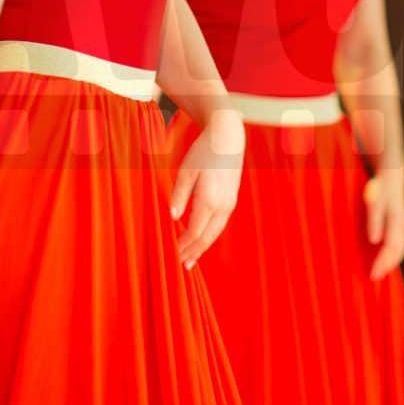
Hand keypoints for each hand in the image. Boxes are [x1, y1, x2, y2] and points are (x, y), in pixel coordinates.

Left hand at [170, 111, 243, 269]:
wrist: (227, 138)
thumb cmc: (203, 152)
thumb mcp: (185, 171)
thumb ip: (178, 195)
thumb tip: (172, 218)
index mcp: (209, 200)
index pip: (194, 232)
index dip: (183, 245)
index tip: (172, 255)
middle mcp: (222, 206)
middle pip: (206, 237)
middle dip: (193, 252)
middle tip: (181, 266)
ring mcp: (229, 205)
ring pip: (214, 233)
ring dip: (202, 248)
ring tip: (191, 260)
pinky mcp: (231, 201)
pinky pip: (219, 225)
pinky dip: (209, 236)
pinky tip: (202, 240)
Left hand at [363, 167, 403, 280]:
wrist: (392, 175)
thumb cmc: (381, 188)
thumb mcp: (374, 202)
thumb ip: (374, 220)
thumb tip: (374, 240)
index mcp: (397, 223)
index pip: (391, 249)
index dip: (383, 263)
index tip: (374, 274)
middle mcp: (403, 227)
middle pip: (397, 252)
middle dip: (387, 266)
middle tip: (375, 277)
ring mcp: (403, 226)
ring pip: (400, 249)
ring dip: (391, 262)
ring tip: (379, 271)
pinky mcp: (401, 225)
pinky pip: (398, 244)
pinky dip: (392, 254)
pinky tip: (384, 258)